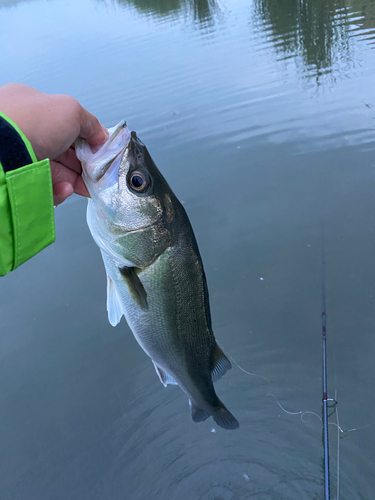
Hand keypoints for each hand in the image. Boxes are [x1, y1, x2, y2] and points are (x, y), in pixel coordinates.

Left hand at [0, 83, 108, 205]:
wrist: (3, 152)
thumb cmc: (33, 122)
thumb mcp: (71, 111)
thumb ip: (90, 123)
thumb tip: (102, 136)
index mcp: (31, 107)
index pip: (64, 125)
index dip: (85, 139)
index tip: (99, 152)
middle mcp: (23, 130)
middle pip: (62, 151)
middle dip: (82, 165)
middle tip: (97, 175)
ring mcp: (18, 154)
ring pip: (54, 171)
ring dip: (73, 179)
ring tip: (84, 186)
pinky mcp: (18, 178)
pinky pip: (42, 185)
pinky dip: (57, 189)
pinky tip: (64, 188)